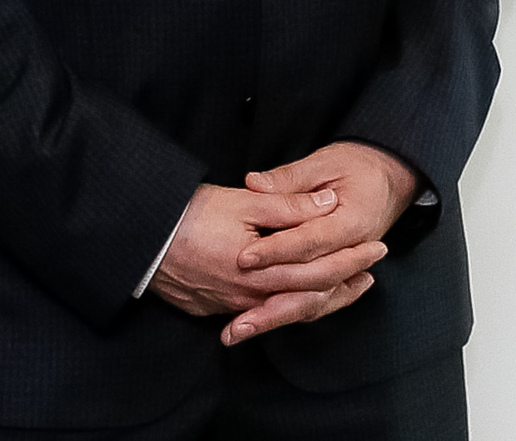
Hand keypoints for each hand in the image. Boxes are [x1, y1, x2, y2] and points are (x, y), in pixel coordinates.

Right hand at [146, 181, 386, 340]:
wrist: (138, 241)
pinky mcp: (213, 307)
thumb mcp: (242, 201)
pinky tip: (293, 297)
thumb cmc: (187, 217)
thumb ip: (288, 205)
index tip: (377, 248)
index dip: (352, 259)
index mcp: (264, 273)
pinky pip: (261, 313)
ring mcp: (231, 306)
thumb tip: (328, 203)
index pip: (321, 271)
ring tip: (344, 287)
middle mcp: (252, 298)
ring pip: (287, 310)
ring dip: (320, 298)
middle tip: (371, 273)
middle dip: (344, 284)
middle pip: (310, 297)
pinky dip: (287, 305)